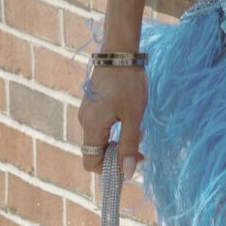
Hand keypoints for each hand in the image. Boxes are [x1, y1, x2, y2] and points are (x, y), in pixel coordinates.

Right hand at [77, 62, 147, 176]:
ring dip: (119, 142)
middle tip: (141, 147)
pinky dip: (115, 130)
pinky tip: (130, 119)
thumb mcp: (133, 117)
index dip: (109, 169)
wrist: (120, 52)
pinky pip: (101, 126)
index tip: (131, 163)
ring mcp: (88, 111)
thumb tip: (127, 173)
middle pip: (96, 152)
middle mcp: (85, 121)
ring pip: (100, 139)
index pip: (90, 162)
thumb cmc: (128, 83)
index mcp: (91, 127)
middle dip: (118, 155)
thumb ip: (129, 146)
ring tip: (138, 130)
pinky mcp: (93, 103)